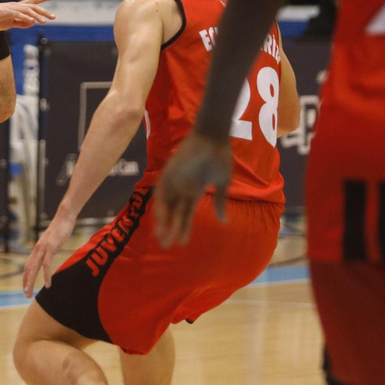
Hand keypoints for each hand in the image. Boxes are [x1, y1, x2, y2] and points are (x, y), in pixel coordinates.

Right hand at [0, 0, 55, 29]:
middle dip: (44, 10)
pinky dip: (27, 17)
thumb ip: (21, 23)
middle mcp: (16, 5)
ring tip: (45, 21)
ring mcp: (11, 8)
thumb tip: (32, 22)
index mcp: (17, 7)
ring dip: (38, 15)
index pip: (32, 1)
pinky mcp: (7, 12)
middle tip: (53, 17)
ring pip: (28, 10)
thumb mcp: (9, 23)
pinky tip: (33, 21)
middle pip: (33, 5)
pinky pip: (19, 14)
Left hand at [22, 213, 73, 295]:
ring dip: (31, 282)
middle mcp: (37, 249)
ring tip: (31, 293)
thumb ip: (48, 249)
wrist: (64, 217)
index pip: (28, 266)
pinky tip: (48, 285)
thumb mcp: (52, 241)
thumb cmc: (60, 229)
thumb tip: (48, 254)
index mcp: (37, 249)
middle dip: (26, 283)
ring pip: (34, 268)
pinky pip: (47, 264)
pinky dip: (46, 276)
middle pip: (28, 269)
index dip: (26, 277)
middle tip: (26, 295)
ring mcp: (43, 249)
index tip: (26, 287)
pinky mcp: (51, 248)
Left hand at [153, 132, 231, 247]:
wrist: (213, 138)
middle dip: (171, 230)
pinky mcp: (167, 174)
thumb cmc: (220, 157)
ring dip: (163, 222)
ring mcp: (174, 182)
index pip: (186, 214)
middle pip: (174, 214)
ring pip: (166, 207)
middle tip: (166, 246)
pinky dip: (160, 208)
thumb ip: (219, 202)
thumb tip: (224, 222)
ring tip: (162, 238)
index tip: (181, 243)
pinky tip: (160, 222)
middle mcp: (182, 188)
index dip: (183, 228)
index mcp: (194, 191)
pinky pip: (161, 195)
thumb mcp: (222, 184)